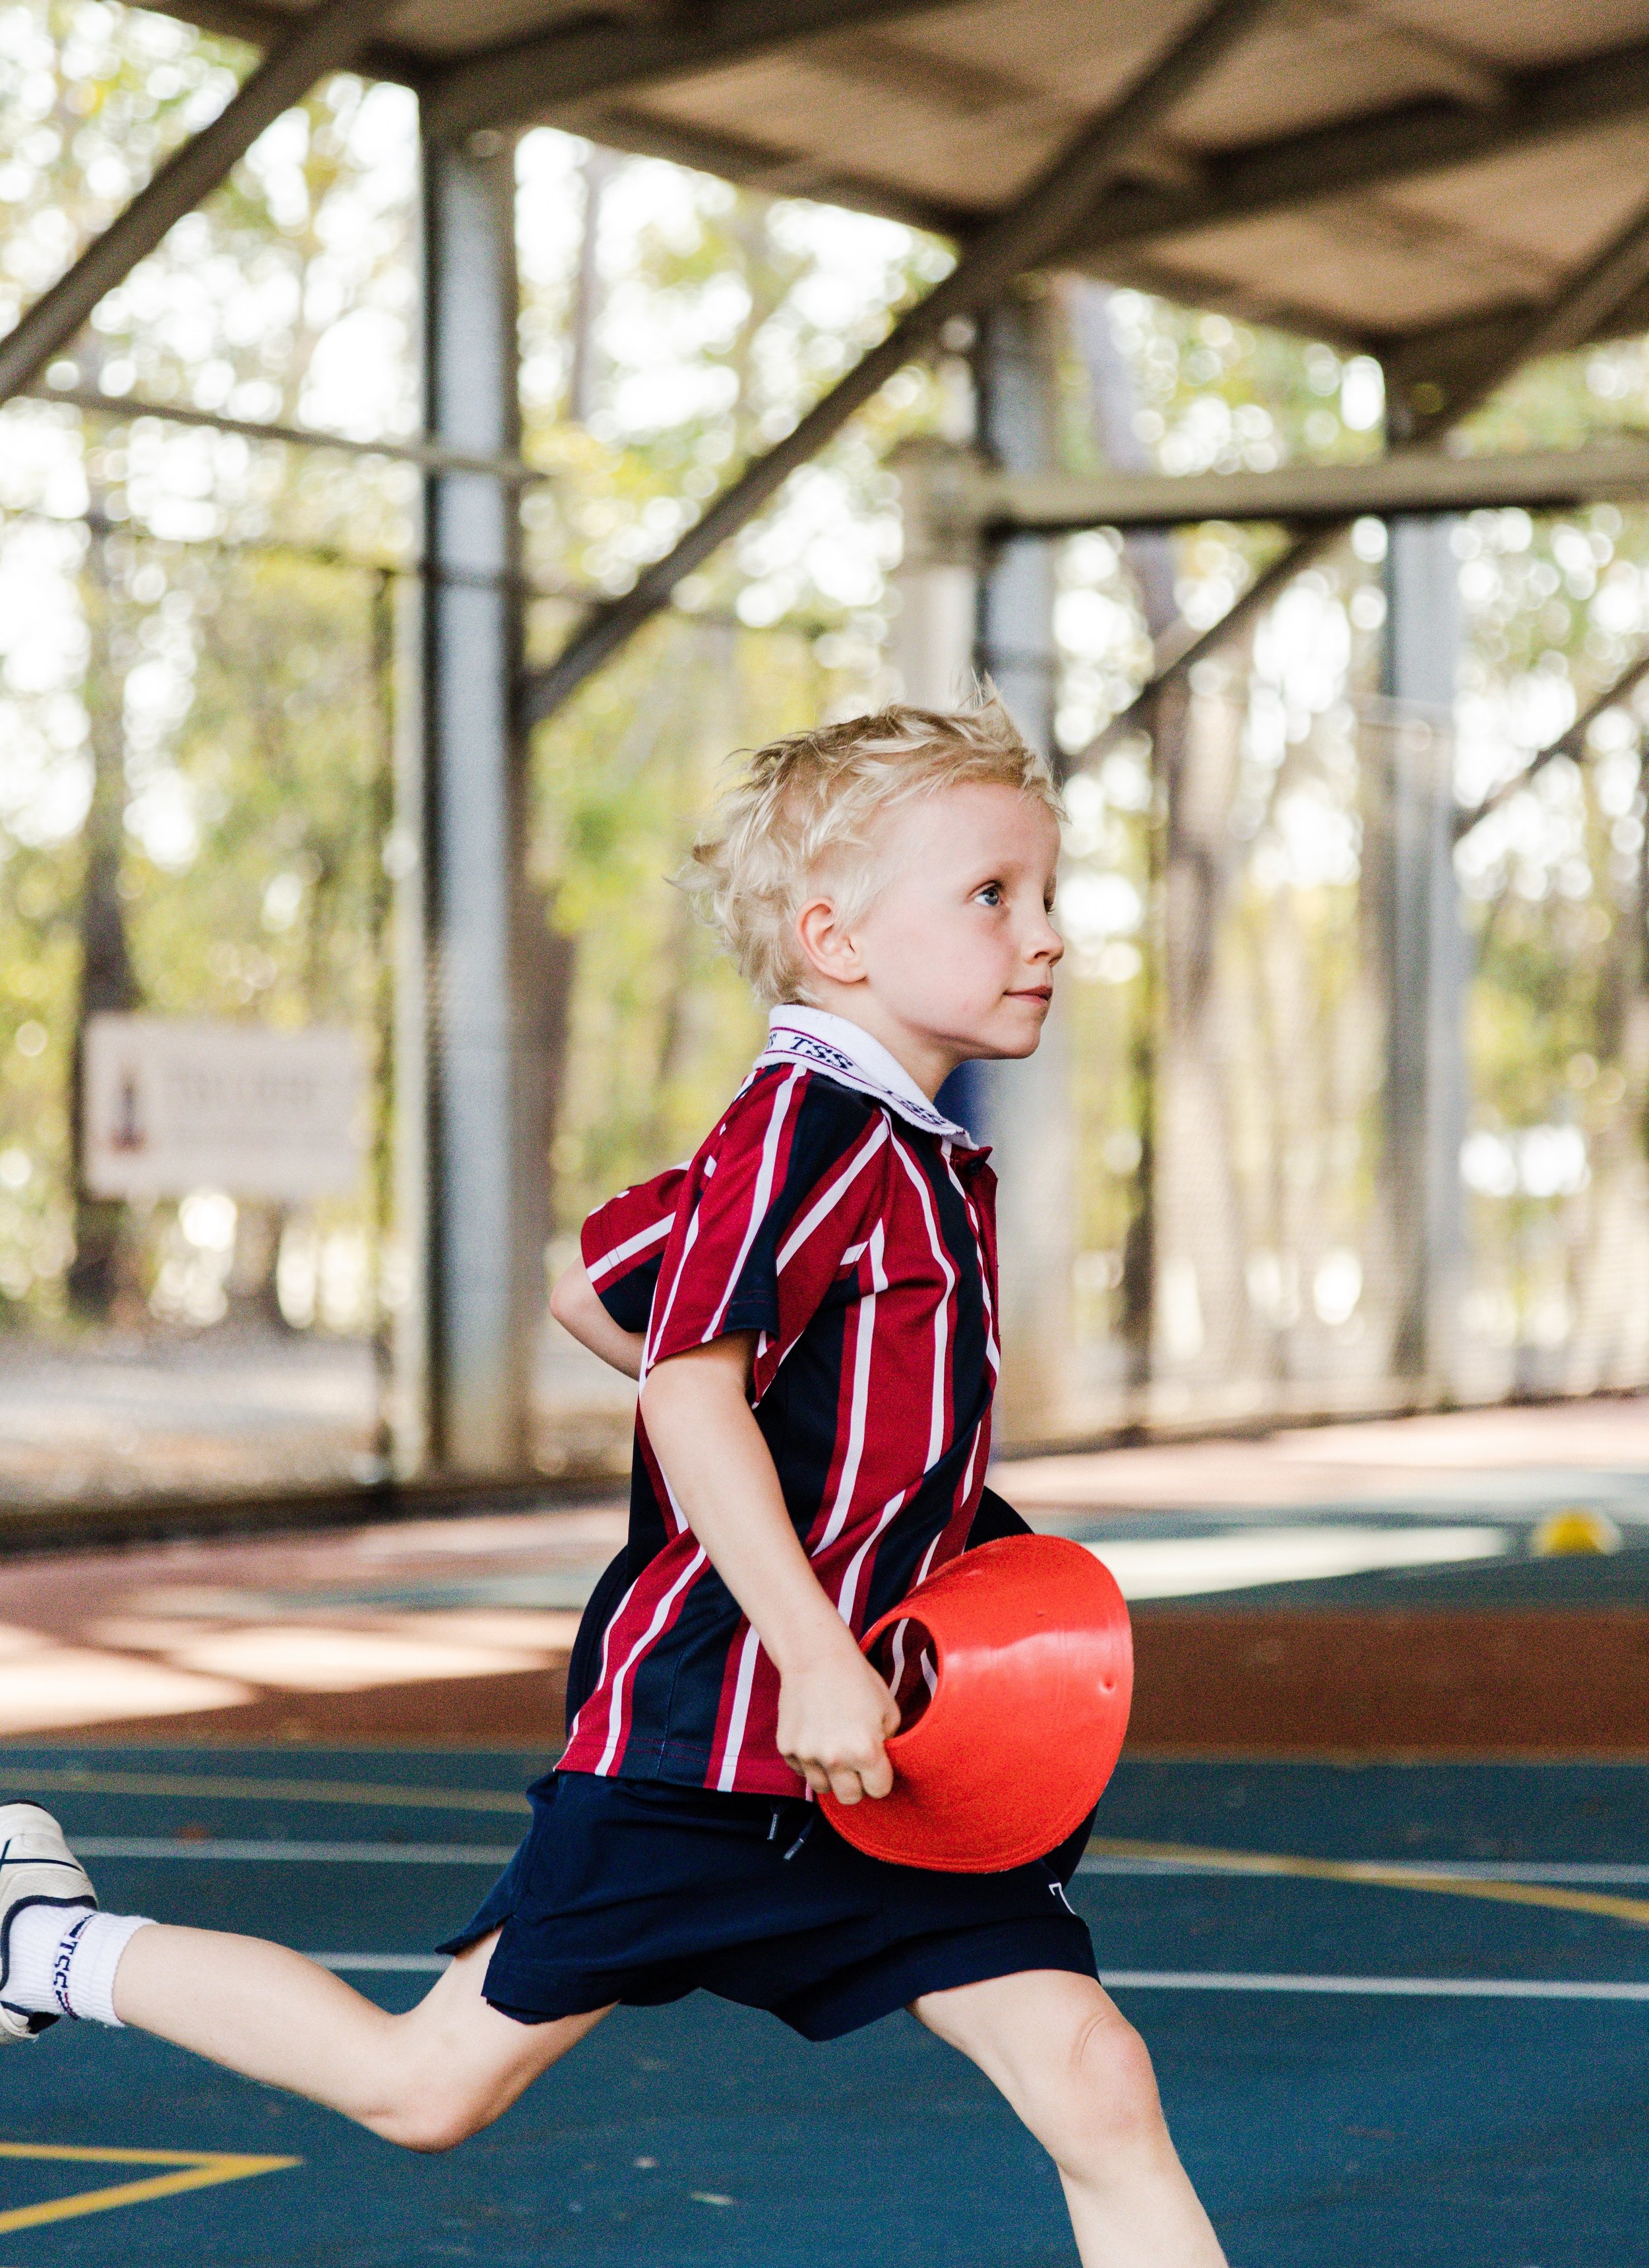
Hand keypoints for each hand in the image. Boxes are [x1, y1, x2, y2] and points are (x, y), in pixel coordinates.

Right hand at [777, 1640, 900, 1804]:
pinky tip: (816, 1736)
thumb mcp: (889, 1711)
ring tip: (834, 1748)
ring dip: (831, 1776)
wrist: (815, 1657)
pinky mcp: (787, 1749)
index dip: (880, 1777)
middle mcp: (835, 1759)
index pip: (879, 1791)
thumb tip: (883, 1763)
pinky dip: (810, 1762)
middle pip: (850, 1798)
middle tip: (855, 1762)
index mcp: (865, 1751)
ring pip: (823, 1789)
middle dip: (857, 1784)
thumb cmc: (857, 1680)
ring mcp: (807, 1755)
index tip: (877, 1765)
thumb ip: (889, 1744)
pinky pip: (802, 1771)